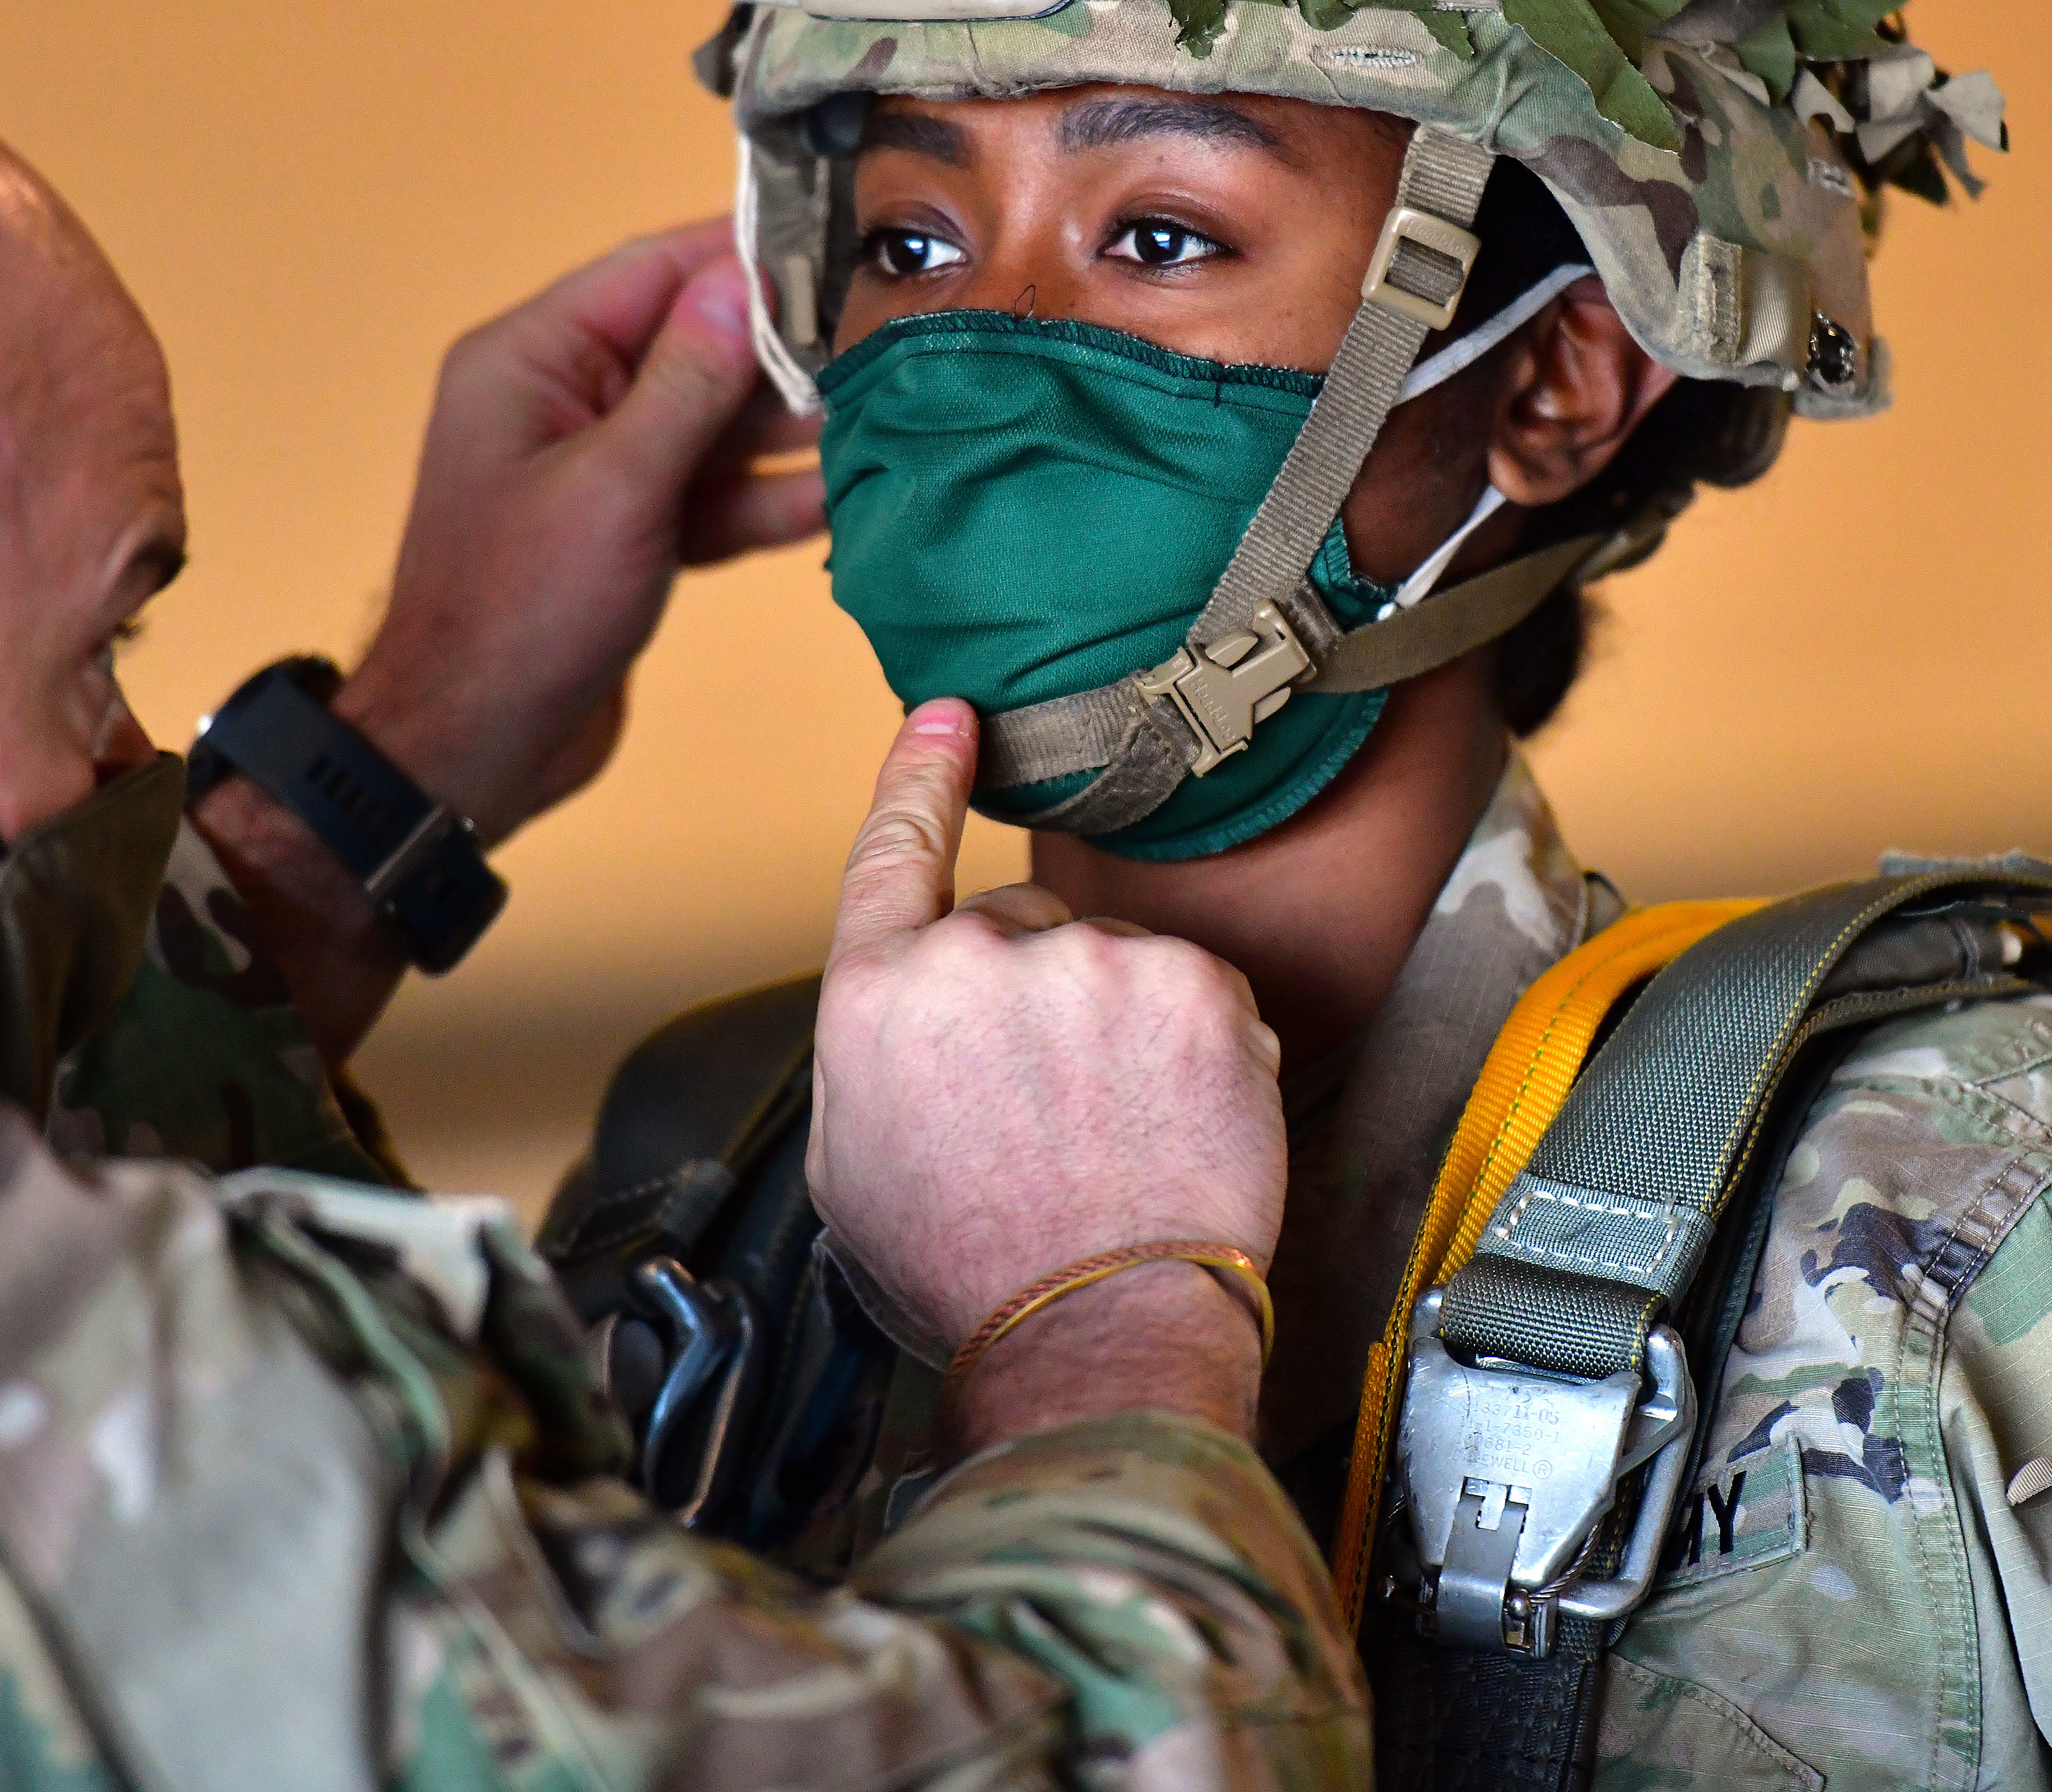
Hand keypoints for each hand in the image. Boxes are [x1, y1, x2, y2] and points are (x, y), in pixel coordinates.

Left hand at [340, 222, 820, 839]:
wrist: (472, 749)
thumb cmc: (516, 614)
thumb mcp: (615, 485)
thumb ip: (685, 384)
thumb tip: (741, 283)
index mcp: (530, 362)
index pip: (649, 273)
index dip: (739, 256)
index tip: (832, 242)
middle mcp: (562, 403)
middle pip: (690, 346)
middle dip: (781, 350)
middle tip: (881, 341)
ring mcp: (598, 472)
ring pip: (711, 427)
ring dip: (788, 432)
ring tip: (881, 419)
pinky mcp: (630, 534)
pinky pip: (711, 496)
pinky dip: (766, 500)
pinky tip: (839, 498)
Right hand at [809, 701, 1285, 1447]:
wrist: (1094, 1335)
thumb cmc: (971, 1273)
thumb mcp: (852, 1167)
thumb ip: (876, 1050)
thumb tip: (914, 999)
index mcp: (878, 997)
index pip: (893, 849)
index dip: (921, 775)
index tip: (948, 716)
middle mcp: (979, 956)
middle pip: (1021, 925)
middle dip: (1039, 996)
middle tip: (1052, 1111)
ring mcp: (1094, 962)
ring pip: (1117, 961)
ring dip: (1123, 1024)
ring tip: (1116, 1135)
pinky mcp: (1195, 986)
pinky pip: (1199, 990)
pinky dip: (1197, 1045)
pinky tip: (1176, 1124)